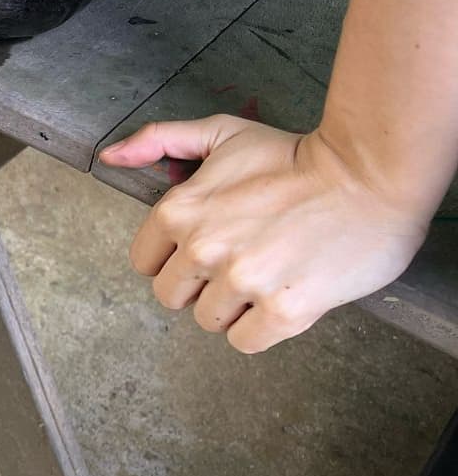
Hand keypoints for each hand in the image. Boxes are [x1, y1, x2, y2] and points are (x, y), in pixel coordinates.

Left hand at [99, 116, 434, 352]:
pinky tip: (281, 295)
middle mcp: (204, 249)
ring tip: (266, 272)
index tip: (205, 244)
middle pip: (172, 297)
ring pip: (209, 321)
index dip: (173, 256)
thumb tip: (109, 156)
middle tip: (238, 259)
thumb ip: (158, 141)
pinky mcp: (285, 311)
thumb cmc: (291, 155)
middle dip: (199, 283)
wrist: (367, 176)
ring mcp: (244, 282)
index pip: (145, 263)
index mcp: (179, 211)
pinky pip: (246, 342)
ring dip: (233, 305)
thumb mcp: (219, 133)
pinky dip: (261, 327)